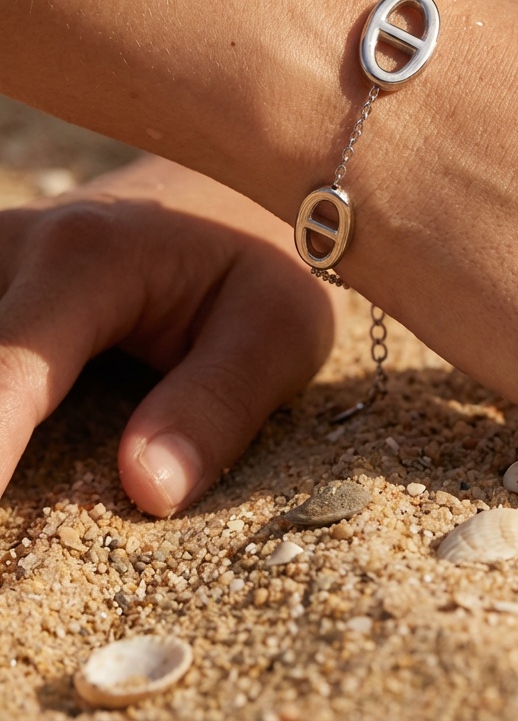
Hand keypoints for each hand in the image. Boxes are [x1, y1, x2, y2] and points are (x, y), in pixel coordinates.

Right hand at [0, 156, 340, 516]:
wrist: (231, 184)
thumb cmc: (264, 255)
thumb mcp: (282, 323)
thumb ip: (219, 402)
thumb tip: (146, 491)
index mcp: (90, 256)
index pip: (6, 367)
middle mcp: (18, 245)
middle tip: (23, 538)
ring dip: (0, 412)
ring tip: (30, 472)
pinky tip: (24, 427)